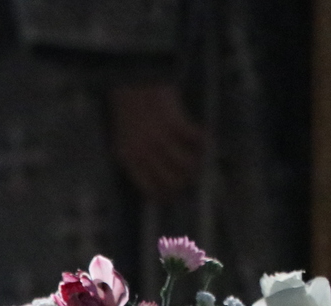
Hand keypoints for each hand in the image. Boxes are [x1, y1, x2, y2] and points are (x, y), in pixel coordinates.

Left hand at [107, 82, 206, 200]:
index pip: (149, 188)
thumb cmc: (129, 110)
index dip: (164, 196)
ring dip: (197, 164)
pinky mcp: (172, 123)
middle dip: (185, 183)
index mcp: (128, 158)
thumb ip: (135, 156)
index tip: (174, 197)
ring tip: (201, 160)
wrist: (132, 82)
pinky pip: (195, 140)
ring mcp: (158, 138)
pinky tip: (206, 139)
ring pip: (185, 164)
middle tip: (193, 178)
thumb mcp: (124, 138)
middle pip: (171, 180)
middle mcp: (143, 151)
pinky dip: (204, 142)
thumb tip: (154, 175)